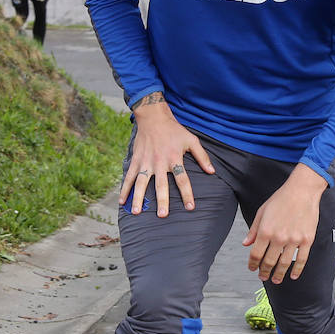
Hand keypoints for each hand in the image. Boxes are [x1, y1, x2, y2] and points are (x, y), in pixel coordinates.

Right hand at [122, 93, 214, 216]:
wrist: (153, 118)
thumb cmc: (174, 130)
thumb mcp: (192, 140)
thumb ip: (202, 157)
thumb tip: (212, 172)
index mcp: (174, 158)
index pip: (183, 179)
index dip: (187, 194)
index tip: (190, 207)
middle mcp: (159, 162)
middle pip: (161, 184)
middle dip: (162, 200)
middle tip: (162, 215)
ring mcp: (146, 162)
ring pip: (141, 183)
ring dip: (139, 198)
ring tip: (137, 212)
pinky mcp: (136, 160)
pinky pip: (129, 177)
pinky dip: (125, 189)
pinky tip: (122, 201)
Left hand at [242, 164, 327, 283]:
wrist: (302, 191)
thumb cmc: (281, 199)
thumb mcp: (262, 212)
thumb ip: (254, 230)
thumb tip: (246, 244)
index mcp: (265, 231)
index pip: (255, 254)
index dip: (252, 264)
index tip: (252, 268)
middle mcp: (278, 238)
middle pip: (269, 262)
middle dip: (264, 272)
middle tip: (263, 277)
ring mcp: (294, 240)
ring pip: (284, 264)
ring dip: (279, 275)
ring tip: (276, 280)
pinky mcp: (307, 240)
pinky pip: (301, 260)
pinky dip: (297, 270)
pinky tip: (293, 276)